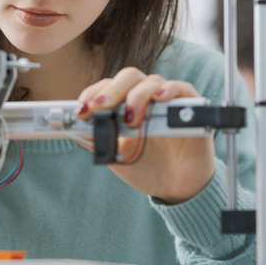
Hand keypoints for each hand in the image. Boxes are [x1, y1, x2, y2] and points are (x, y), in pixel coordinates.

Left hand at [76, 67, 215, 203]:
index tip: (82, 110)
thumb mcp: (116, 155)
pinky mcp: (191, 107)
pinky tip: (159, 98)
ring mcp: (168, 101)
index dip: (92, 94)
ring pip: (151, 82)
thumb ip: (98, 140)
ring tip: (130, 119)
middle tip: (99, 108)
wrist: (176, 187)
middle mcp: (146, 97)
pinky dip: (169, 90)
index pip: (107, 87)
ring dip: (136, 97)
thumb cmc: (147, 167)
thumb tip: (74, 127)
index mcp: (125, 104)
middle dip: (111, 91)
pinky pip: (181, 88)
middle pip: (128, 77)